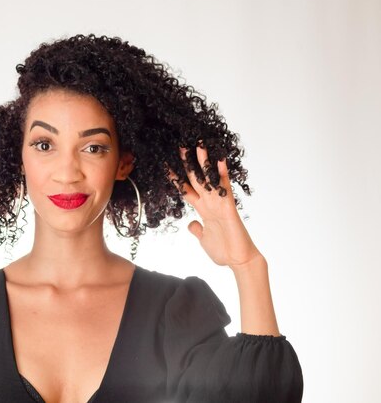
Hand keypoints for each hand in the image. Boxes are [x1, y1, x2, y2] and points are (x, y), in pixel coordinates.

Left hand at [166, 143, 261, 267]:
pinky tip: (220, 159)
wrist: (239, 260)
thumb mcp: (203, 239)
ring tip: (199, 144)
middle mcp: (210, 203)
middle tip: (181, 145)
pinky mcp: (228, 207)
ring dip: (204, 162)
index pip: (186, 190)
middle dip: (188, 163)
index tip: (165, 167)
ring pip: (209, 178)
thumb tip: (191, 224)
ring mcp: (219, 203)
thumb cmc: (224, 251)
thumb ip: (197, 229)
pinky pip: (224, 187)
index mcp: (203, 210)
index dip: (176, 179)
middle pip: (196, 179)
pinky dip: (222, 173)